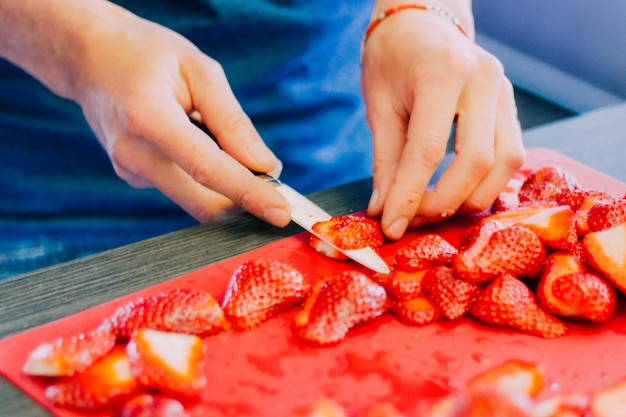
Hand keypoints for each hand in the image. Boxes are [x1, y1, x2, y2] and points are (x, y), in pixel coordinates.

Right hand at [69, 5, 289, 225]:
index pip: (207, 170)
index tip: (280, 213)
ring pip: (195, 199)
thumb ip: (232, 121)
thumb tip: (265, 166)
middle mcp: (133, 154)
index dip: (248, 194)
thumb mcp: (198, 70)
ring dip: (224, 183)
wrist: (88, 57)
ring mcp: (129, 171)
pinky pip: (182, 187)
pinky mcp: (132, 177)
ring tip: (211, 131)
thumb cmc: (146, 54)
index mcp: (149, 119)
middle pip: (203, 202)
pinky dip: (202, 175)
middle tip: (271, 178)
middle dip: (244, 200)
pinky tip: (189, 137)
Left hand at [362, 6, 524, 239]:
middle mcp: (483, 79)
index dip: (410, 196)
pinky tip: (457, 192)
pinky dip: (486, 182)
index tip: (391, 226)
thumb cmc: (392, 60)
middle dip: (444, 202)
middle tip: (413, 220)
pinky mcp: (511, 105)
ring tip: (433, 209)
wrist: (419, 24)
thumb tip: (385, 212)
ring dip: (470, 198)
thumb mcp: (379, 107)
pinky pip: (510, 154)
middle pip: (477, 160)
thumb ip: (386, 162)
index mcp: (442, 72)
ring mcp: (505, 91)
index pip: (429, 149)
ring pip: (505, 163)